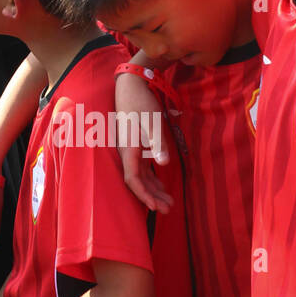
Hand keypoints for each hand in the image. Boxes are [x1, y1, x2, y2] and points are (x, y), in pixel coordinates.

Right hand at [115, 72, 172, 213]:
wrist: (129, 86)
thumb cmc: (141, 103)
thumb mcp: (153, 123)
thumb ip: (158, 144)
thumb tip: (163, 165)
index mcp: (129, 149)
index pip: (133, 179)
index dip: (144, 194)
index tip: (155, 207)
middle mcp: (126, 152)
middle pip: (138, 181)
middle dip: (152, 196)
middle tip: (168, 210)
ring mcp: (129, 149)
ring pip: (140, 175)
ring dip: (153, 189)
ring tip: (169, 201)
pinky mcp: (134, 145)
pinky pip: (141, 167)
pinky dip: (151, 178)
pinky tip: (161, 184)